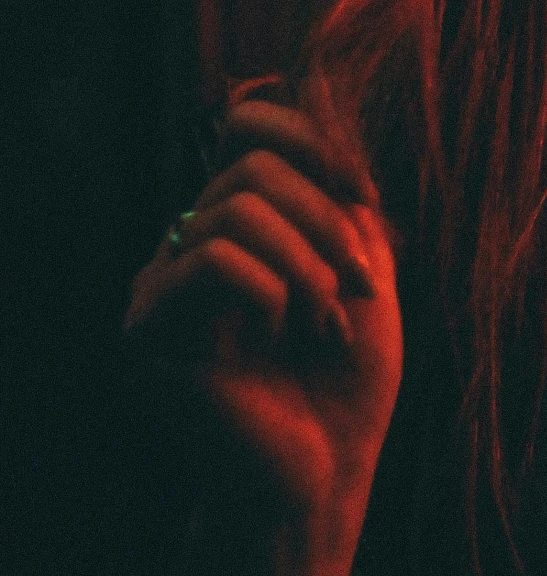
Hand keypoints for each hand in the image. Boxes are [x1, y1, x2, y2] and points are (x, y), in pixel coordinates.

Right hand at [124, 99, 403, 575]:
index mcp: (242, 222)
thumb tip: (323, 96)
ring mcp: (163, 284)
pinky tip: (280, 334)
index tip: (368, 193)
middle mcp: (191, 241)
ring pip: (235, 202)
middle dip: (328, 216)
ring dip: (307, 259)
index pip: (250, 120)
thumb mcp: (365, 270)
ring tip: (326, 319)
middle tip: (363, 284)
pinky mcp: (148, 329)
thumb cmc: (347, 385)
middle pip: (253, 160)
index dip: (313, 132)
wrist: (323, 479)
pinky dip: (270, 287)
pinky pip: (210, 257)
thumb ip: (344, 196)